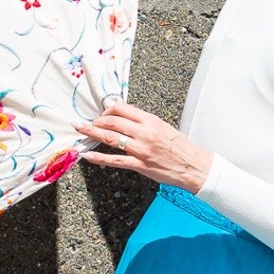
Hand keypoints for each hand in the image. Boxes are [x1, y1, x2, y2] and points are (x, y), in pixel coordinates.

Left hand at [81, 100, 212, 193]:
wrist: (194, 165)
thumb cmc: (180, 147)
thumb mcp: (162, 126)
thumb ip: (143, 121)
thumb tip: (124, 115)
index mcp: (150, 120)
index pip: (122, 108)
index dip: (107, 109)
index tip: (101, 113)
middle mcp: (144, 133)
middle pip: (113, 121)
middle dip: (96, 121)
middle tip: (86, 123)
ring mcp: (141, 149)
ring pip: (111, 138)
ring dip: (92, 133)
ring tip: (80, 130)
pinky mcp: (140, 165)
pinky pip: (115, 160)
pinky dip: (99, 157)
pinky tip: (88, 155)